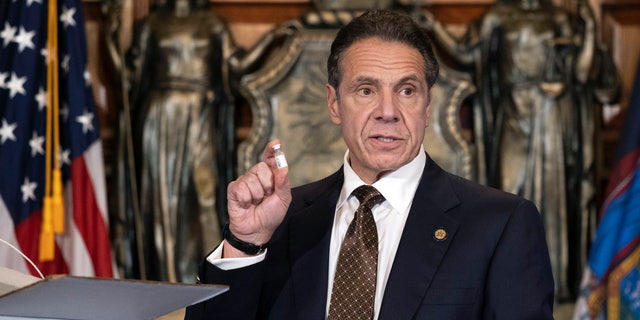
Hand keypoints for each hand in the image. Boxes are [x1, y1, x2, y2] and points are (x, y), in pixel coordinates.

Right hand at [224, 139, 291, 256]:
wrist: (257, 230)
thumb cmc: (270, 214)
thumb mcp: (283, 199)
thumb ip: (283, 182)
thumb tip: (282, 167)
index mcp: (270, 176)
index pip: (270, 159)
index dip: (271, 150)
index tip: (276, 143)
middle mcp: (256, 176)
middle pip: (261, 168)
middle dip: (267, 185)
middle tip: (266, 197)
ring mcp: (244, 181)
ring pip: (252, 180)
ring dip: (257, 195)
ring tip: (256, 203)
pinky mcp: (233, 189)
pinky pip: (241, 188)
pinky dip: (247, 200)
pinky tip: (246, 204)